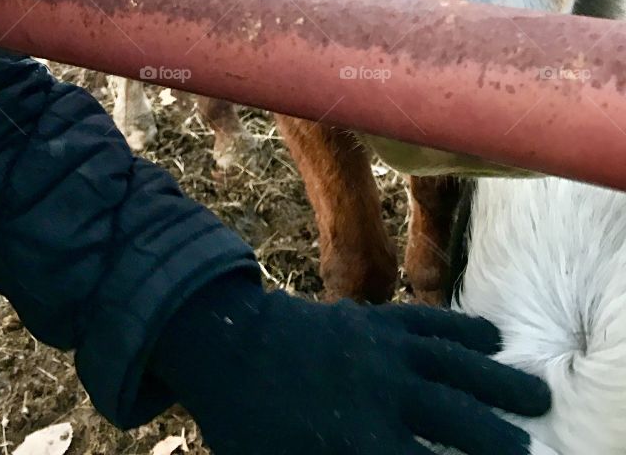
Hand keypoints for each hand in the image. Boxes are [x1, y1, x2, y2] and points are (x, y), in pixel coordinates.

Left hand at [147, 273, 550, 453]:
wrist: (224, 345)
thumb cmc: (252, 427)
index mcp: (358, 441)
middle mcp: (380, 393)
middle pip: (458, 421)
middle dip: (497, 440)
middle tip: (528, 450)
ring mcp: (379, 348)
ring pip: (455, 364)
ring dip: (499, 382)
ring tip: (535, 397)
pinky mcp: (372, 317)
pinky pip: (428, 320)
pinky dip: (463, 326)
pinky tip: (492, 337)